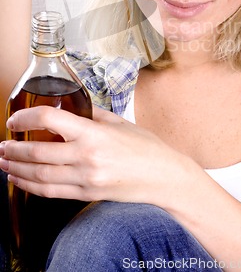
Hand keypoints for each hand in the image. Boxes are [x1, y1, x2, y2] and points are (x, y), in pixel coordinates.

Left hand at [0, 106, 192, 205]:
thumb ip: (92, 113)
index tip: (14, 119)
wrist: (164, 177)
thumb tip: (72, 105)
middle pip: (37, 153)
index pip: (50, 120)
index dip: (26, 117)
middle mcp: (87, 157)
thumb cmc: (146, 147)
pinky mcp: (87, 194)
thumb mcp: (119, 122)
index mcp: (94, 133)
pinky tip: (20, 180)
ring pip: (39, 176)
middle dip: (13, 149)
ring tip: (5, 162)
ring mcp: (86, 179)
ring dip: (16, 169)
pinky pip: (51, 192)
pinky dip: (31, 187)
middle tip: (3, 144)